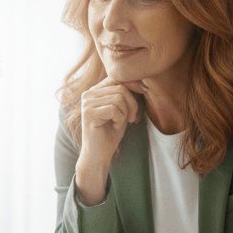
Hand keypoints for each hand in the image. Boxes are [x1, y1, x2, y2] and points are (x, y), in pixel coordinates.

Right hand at [75, 77, 141, 205]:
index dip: (132, 82)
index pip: (116, 77)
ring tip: (118, 123)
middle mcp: (88, 94)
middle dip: (132, 103)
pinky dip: (119, 120)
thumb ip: (125, 95)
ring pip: (119, 98)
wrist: (99, 155)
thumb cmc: (111, 133)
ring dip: (125, 113)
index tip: (145, 90)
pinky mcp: (89, 112)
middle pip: (120, 87)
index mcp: (94, 91)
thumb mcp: (121, 110)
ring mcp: (86, 103)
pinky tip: (113, 127)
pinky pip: (114, 109)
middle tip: (132, 118)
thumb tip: (142, 82)